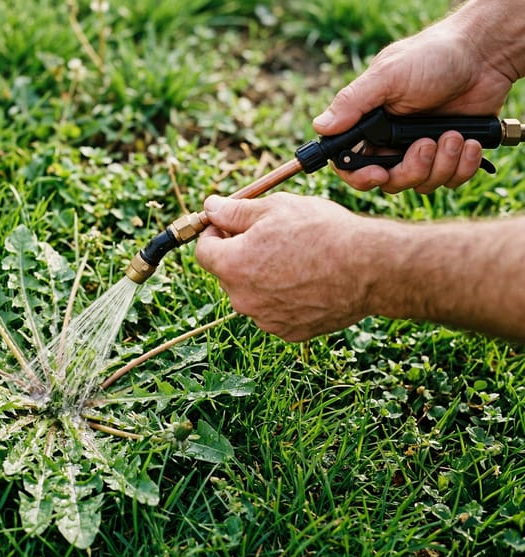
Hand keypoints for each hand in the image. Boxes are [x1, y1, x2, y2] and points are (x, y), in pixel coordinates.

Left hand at [195, 193, 377, 340]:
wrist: (369, 268)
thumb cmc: (322, 232)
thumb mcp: (275, 207)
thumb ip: (234, 211)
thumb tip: (211, 207)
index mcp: (232, 266)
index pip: (203, 251)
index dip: (214, 233)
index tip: (230, 224)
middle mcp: (243, 299)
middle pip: (227, 273)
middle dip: (240, 254)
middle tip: (269, 237)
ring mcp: (266, 319)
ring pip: (252, 293)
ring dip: (262, 277)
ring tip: (296, 258)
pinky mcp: (289, 331)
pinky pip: (275, 311)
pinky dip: (284, 297)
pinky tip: (308, 280)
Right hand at [314, 2, 519, 192]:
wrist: (485, 54)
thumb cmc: (433, 56)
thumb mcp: (387, 76)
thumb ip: (352, 103)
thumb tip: (319, 126)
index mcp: (370, 126)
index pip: (350, 165)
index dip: (361, 177)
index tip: (378, 173)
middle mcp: (391, 143)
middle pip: (388, 182)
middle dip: (410, 171)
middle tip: (426, 146)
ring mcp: (422, 151)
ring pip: (421, 184)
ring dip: (440, 164)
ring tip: (453, 135)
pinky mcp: (450, 156)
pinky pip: (450, 181)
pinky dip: (462, 166)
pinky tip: (468, 142)